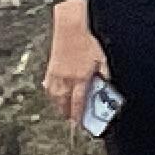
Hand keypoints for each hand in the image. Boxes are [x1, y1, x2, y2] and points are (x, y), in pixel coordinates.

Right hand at [43, 10, 103, 126]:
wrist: (69, 30)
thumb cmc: (87, 43)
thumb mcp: (102, 59)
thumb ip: (104, 75)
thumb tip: (106, 86)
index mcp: (80, 78)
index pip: (78, 102)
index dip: (78, 115)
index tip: (78, 124)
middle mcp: (66, 79)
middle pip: (64, 103)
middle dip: (67, 113)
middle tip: (72, 119)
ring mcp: (56, 75)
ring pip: (55, 97)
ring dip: (59, 105)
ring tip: (64, 110)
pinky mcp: (49, 70)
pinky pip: (49, 88)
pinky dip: (52, 95)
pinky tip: (55, 96)